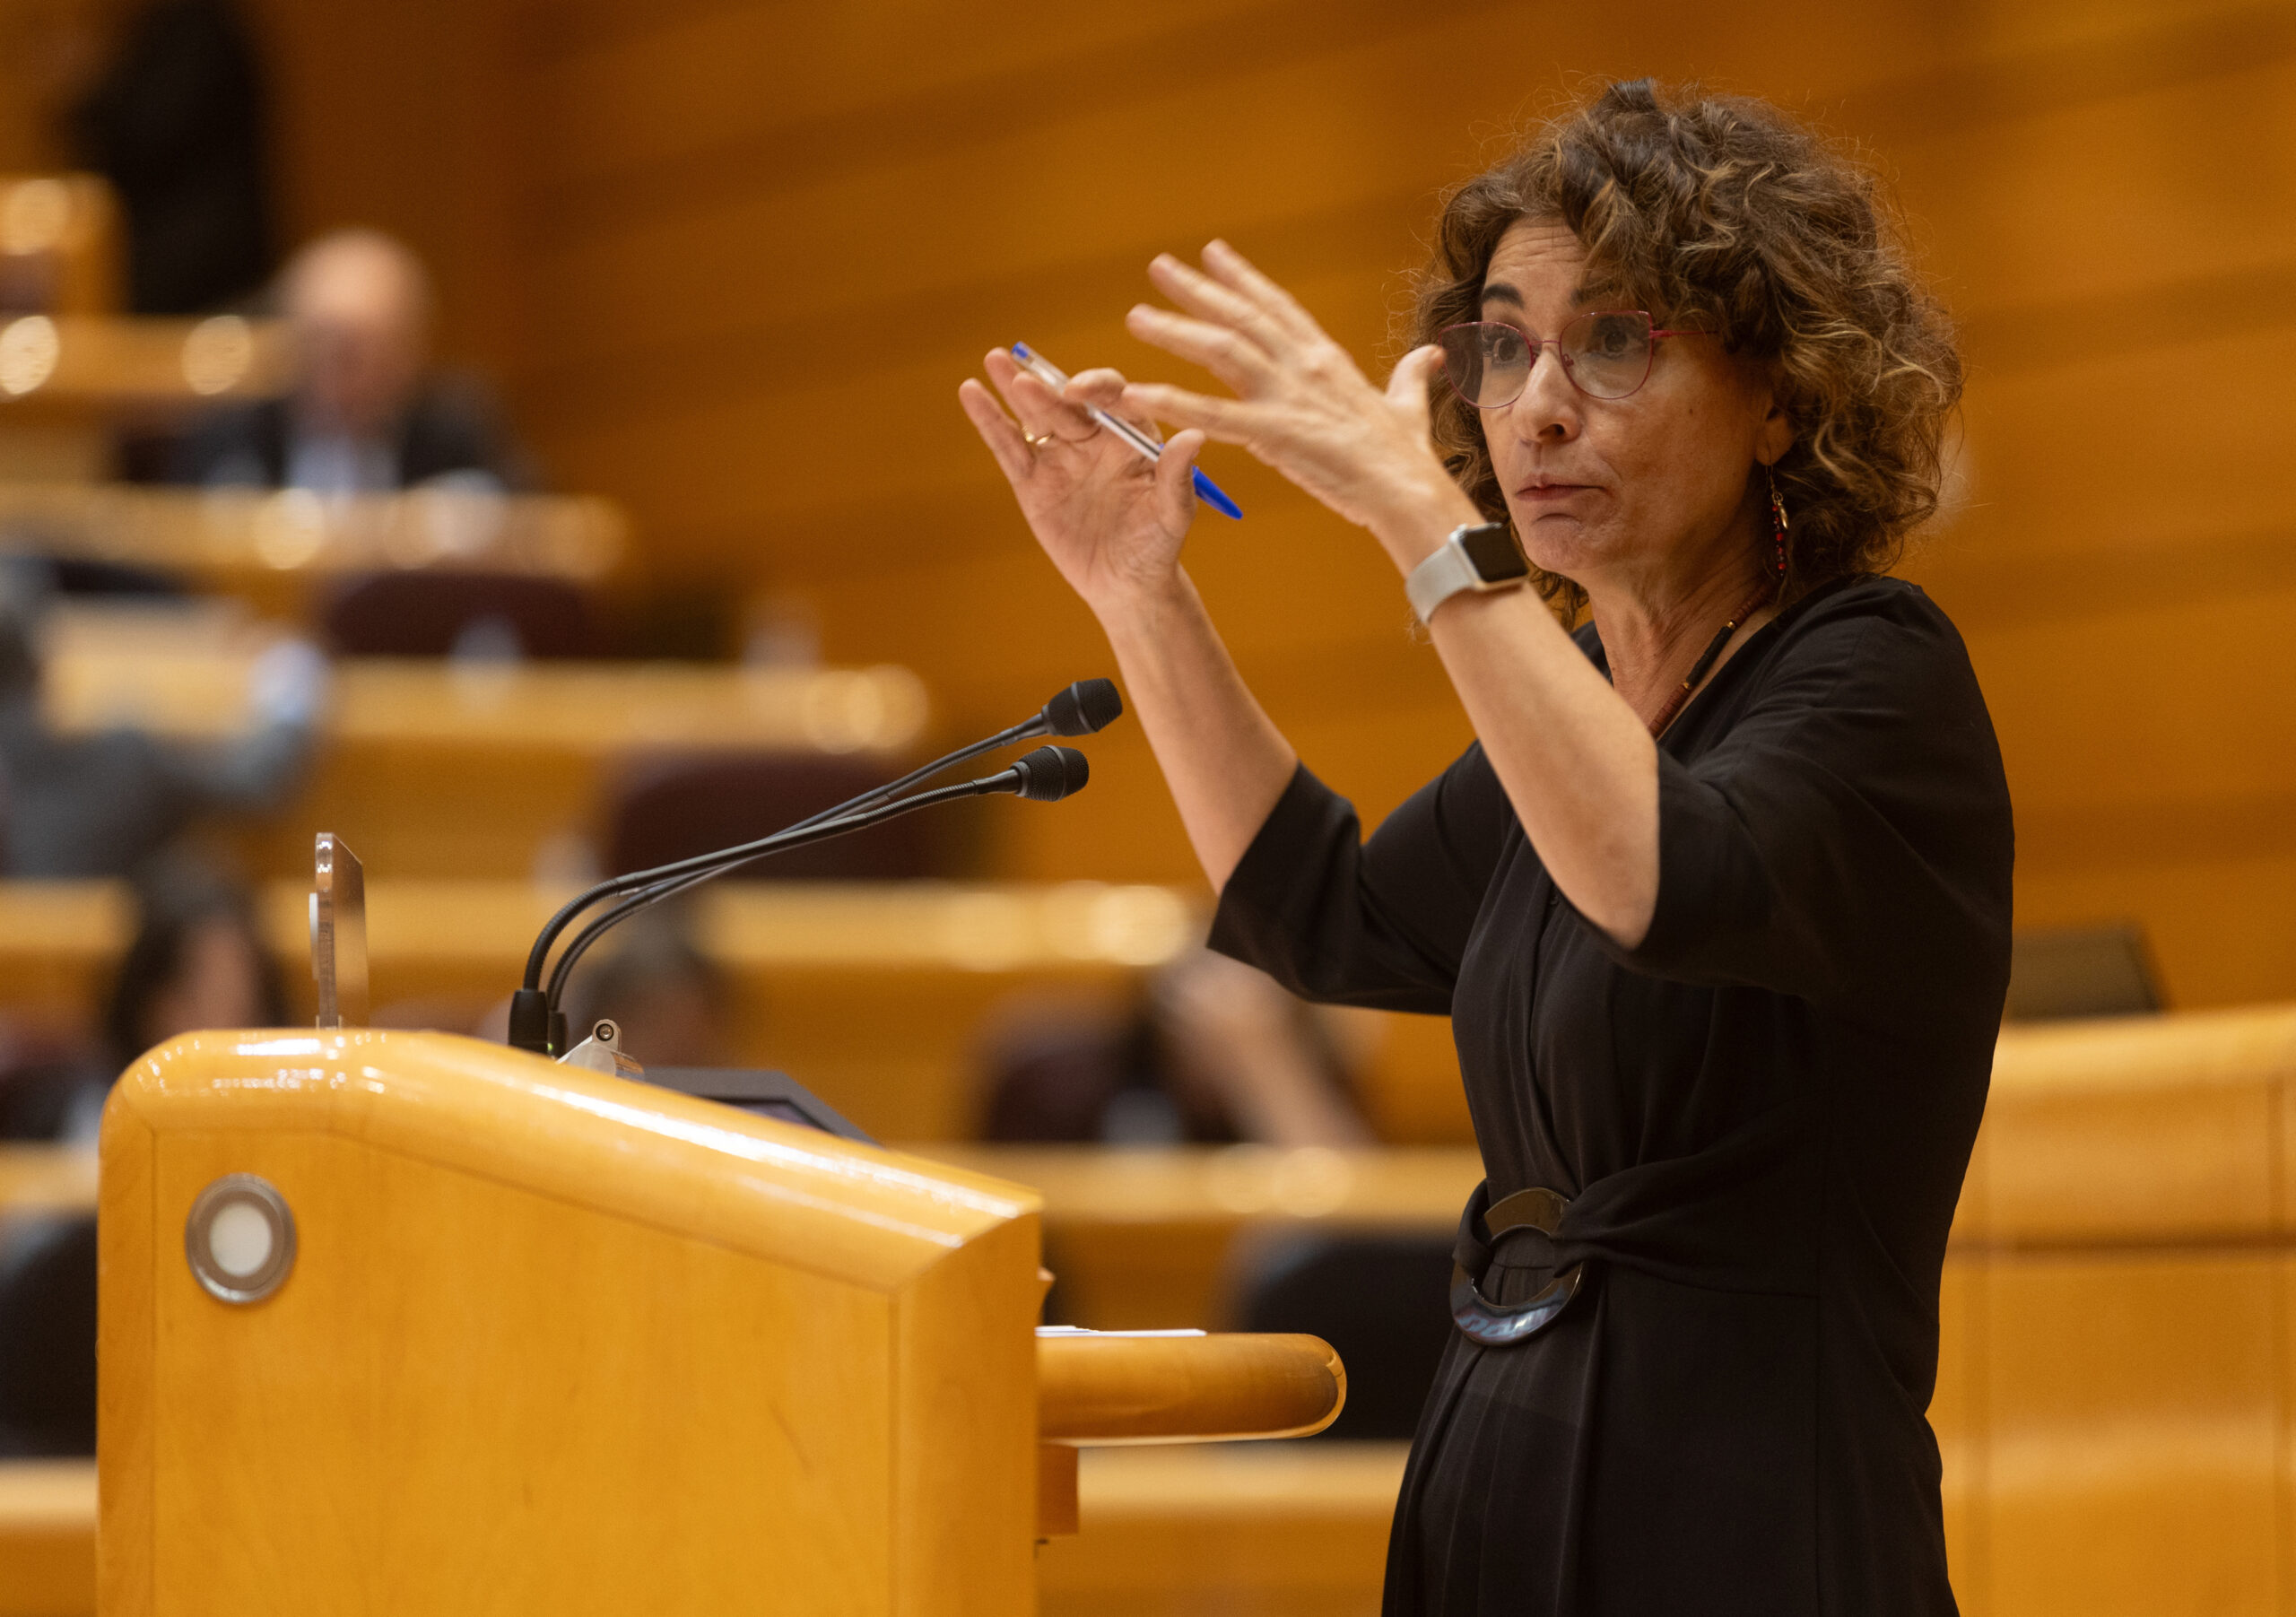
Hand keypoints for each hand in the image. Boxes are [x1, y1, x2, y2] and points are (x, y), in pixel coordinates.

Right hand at [958, 350, 1206, 615]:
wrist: (1126, 585)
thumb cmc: (1156, 547)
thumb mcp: (1173, 515)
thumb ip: (1177, 475)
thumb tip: (1195, 436)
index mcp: (1132, 435)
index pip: (1115, 399)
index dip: (1097, 389)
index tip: (1079, 391)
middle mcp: (1095, 437)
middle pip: (1067, 403)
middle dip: (1046, 387)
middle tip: (1023, 372)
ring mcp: (1061, 456)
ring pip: (1034, 417)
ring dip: (1014, 388)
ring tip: (993, 360)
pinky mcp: (1032, 480)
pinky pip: (1009, 447)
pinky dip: (990, 421)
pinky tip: (971, 393)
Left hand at [1116, 241, 1476, 561]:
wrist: (1410, 493)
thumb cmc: (1408, 459)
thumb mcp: (1410, 407)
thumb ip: (1412, 377)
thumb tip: (1429, 355)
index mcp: (1327, 359)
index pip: (1278, 307)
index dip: (1243, 278)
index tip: (1213, 253)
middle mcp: (1304, 366)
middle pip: (1241, 316)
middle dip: (1197, 289)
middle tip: (1159, 267)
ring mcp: (1289, 396)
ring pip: (1222, 350)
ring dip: (1175, 332)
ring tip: (1136, 318)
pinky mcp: (1276, 433)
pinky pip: (1213, 414)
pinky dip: (1174, 402)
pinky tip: (1139, 394)